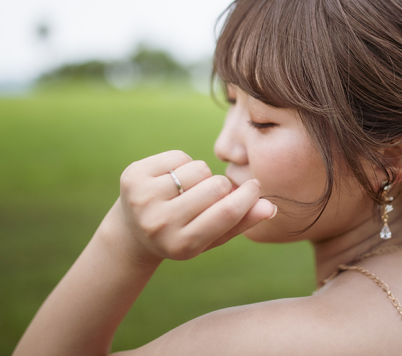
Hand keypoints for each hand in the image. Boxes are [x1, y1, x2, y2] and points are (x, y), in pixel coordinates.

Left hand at [109, 150, 276, 264]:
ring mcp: (143, 199)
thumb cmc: (183, 234)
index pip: (228, 211)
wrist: (132, 233)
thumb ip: (242, 223)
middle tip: (211, 196)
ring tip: (188, 190)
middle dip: (221, 186)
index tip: (254, 187)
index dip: (248, 195)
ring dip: (201, 175)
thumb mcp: (212, 237)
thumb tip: (269, 207)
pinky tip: (172, 179)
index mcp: (183, 245)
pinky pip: (179, 156)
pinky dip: (183, 164)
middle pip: (217, 185)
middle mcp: (160, 224)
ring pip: (199, 168)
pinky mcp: (133, 176)